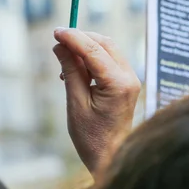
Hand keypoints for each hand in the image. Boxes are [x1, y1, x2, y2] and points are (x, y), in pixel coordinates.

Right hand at [53, 28, 140, 172]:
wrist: (112, 156)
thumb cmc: (93, 137)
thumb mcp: (76, 103)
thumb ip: (71, 71)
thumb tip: (61, 46)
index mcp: (119, 84)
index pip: (95, 50)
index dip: (74, 37)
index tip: (56, 31)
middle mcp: (130, 78)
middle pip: (105, 44)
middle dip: (81, 38)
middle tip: (58, 41)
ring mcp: (131, 79)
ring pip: (109, 50)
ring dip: (86, 48)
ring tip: (63, 61)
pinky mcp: (127, 83)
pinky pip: (110, 61)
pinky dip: (92, 58)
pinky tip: (75, 69)